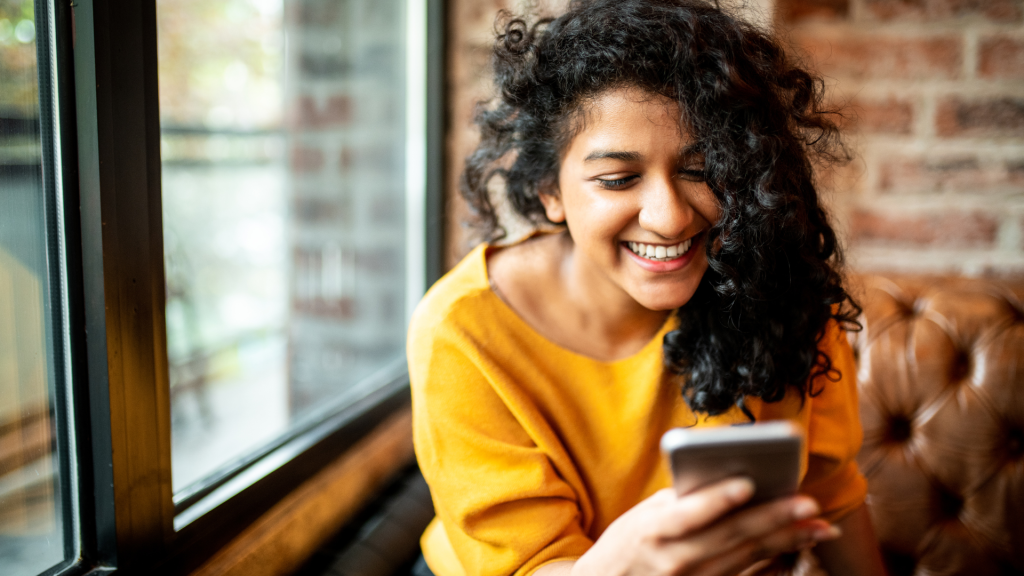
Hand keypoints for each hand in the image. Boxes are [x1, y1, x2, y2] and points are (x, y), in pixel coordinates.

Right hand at [569, 478, 839, 575]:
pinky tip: (799, 549)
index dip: (718, 499)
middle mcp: (675, 560)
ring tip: (818, 525)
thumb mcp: (643, 515)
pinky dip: (775, 565)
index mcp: (653, 531)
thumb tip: (729, 480)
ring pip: (747, 558)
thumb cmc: (627, 544)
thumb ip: (681, 500)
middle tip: (809, 503)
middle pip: (730, 537)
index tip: (748, 482)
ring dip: (786, 541)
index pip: (689, 514)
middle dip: (773, 519)